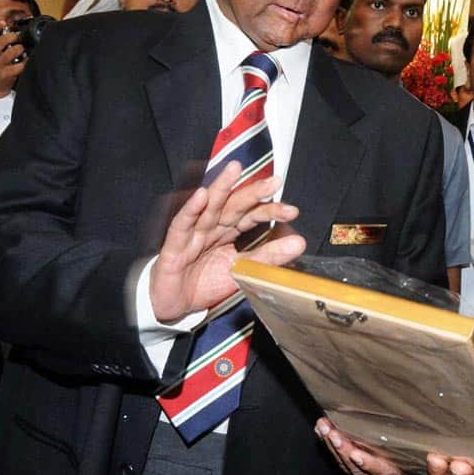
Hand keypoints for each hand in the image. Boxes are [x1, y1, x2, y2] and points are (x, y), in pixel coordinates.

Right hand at [0, 20, 26, 97]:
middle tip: (18, 37)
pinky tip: (27, 60)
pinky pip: (22, 64)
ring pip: (14, 51)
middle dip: (14, 36)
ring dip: (21, 48)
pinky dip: (27, 61)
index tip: (3, 23)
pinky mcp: (7, 74)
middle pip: (3, 40)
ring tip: (21, 50)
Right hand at [149, 161, 305, 321]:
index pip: (252, 216)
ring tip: (235, 169)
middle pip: (234, 205)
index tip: (292, 211)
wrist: (175, 305)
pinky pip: (183, 225)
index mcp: (229, 231)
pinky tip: (202, 196)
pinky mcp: (174, 246)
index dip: (270, 211)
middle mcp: (212, 227)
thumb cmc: (206, 282)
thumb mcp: (241, 270)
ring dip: (221, 187)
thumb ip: (268, 256)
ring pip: (209, 207)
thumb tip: (300, 242)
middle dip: (253, 193)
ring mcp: (193, 234)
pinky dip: (192, 210)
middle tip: (274, 182)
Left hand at [315, 417, 407, 474]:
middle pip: (354, 465)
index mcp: (388, 471)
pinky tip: (319, 430)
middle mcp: (370, 474)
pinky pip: (335, 456)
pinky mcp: (348, 465)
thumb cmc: (402, 459)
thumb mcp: (406, 454)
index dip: (366, 463)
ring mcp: (357, 471)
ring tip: (324, 428)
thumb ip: (404, 442)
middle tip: (334, 434)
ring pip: (342, 461)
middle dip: (343, 449)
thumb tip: (414, 423)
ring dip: (331, 444)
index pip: (377, 469)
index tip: (356, 455)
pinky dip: (326, 443)